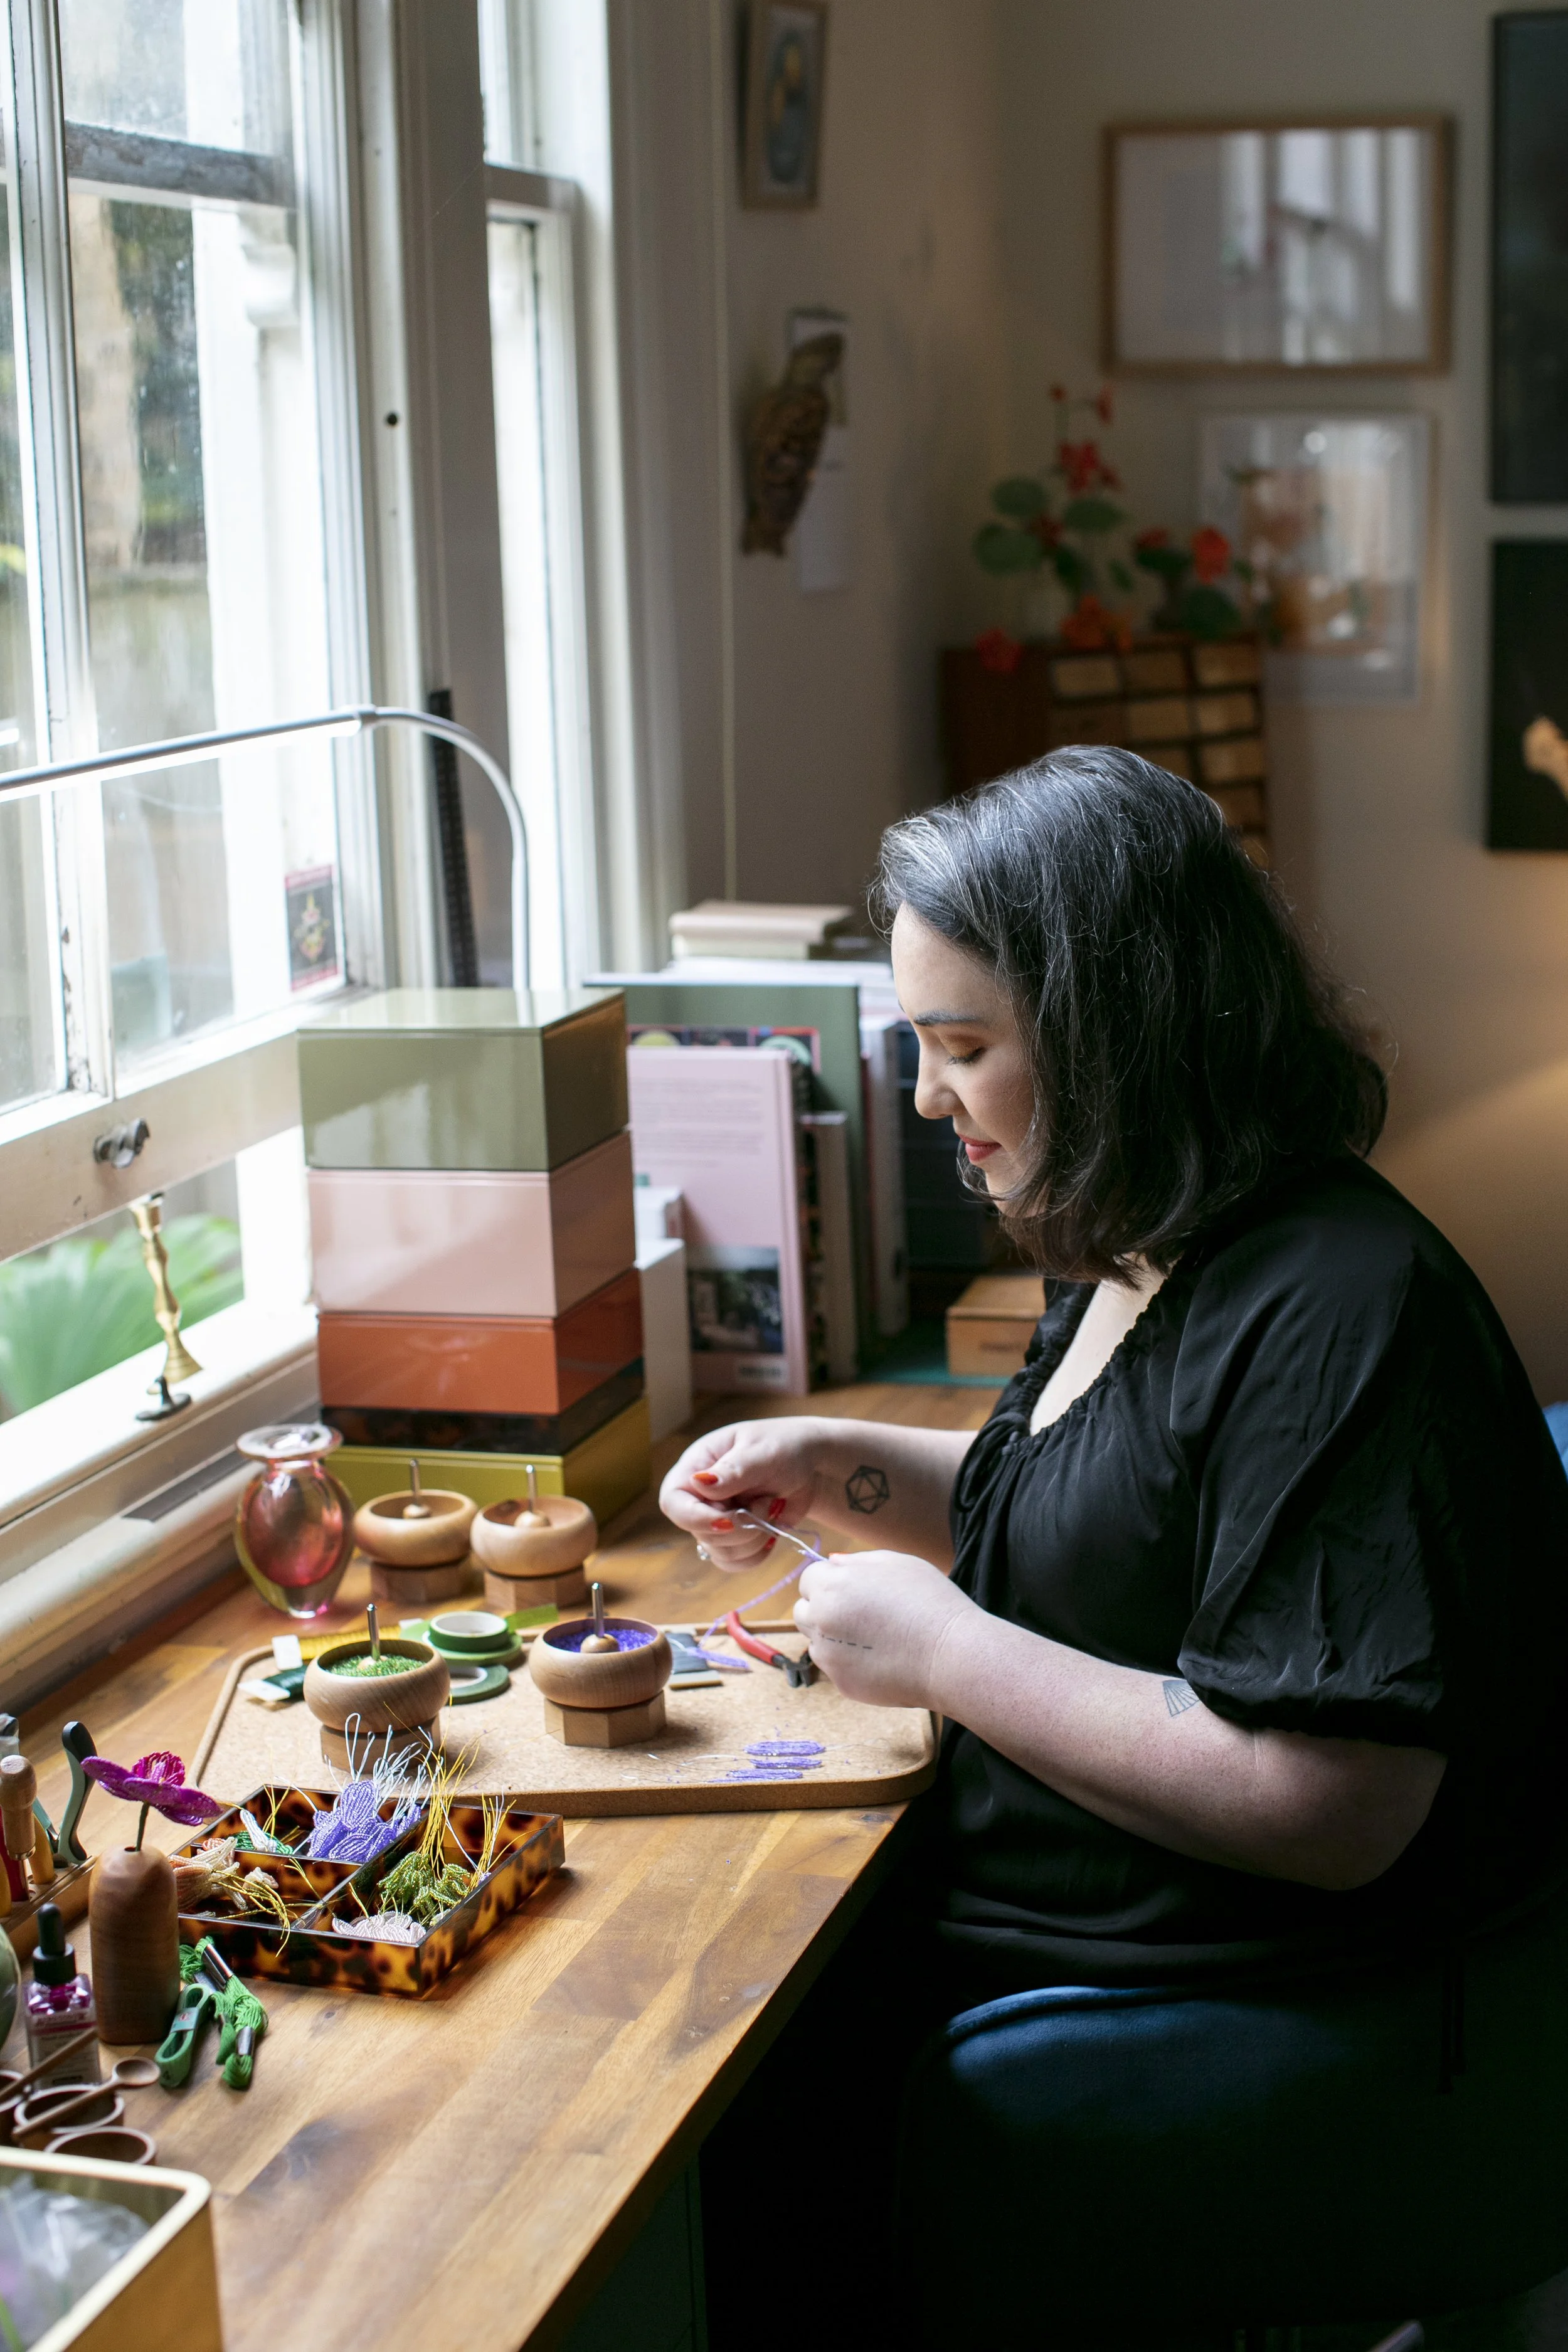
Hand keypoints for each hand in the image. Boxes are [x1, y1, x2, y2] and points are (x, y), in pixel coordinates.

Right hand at [659, 1417, 827, 1568]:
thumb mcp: (761, 1452)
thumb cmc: (783, 1446)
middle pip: (700, 1533)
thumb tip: (698, 1482)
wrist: (809, 1464)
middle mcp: (700, 1497)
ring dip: (754, 1538)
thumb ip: (732, 1470)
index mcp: (696, 1467)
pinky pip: (736, 1562)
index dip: (695, 1518)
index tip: (729, 1521)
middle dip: (741, 1527)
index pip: (673, 1502)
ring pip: (720, 1553)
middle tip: (769, 1501)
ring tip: (773, 1507)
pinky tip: (773, 1529)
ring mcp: (715, 1520)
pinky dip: (758, 1553)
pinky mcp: (734, 1539)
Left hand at [793, 1550, 975, 1709]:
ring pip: (817, 1642)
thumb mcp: (898, 1563)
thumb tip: (832, 1562)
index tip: (853, 1590)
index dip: (829, 1582)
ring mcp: (829, 1657)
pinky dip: (850, 1663)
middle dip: (823, 1609)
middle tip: (861, 1614)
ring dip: (834, 1638)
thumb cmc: (930, 1602)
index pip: (808, 1579)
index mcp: (832, 1586)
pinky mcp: (841, 1684)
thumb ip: (857, 1561)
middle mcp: (822, 1621)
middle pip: (803, 1611)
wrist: (951, 1656)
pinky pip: (835, 1668)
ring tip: (875, 1638)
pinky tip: (882, 1659)